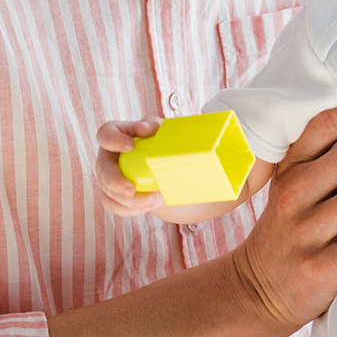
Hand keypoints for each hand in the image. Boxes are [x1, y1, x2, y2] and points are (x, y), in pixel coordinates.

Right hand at [94, 117, 232, 224]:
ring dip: (125, 200)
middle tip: (132, 189)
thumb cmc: (197, 150)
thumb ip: (212, 130)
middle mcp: (120, 154)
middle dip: (114, 179)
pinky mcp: (126, 195)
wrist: (199, 177)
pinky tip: (147, 208)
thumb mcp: (201, 137)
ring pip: (107, 189)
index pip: (107, 132)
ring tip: (155, 201)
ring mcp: (121, 175)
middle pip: (102, 166)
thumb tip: (233, 127)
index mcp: (132, 133)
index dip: (113, 138)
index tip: (133, 143)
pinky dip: (126, 209)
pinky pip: (114, 204)